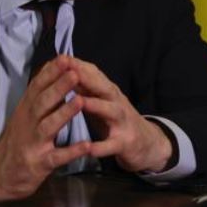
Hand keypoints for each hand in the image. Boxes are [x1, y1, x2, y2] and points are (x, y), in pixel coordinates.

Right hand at [0, 57, 92, 203]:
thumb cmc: (18, 140)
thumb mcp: (25, 115)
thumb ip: (41, 96)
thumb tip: (57, 71)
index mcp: (26, 110)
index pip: (37, 87)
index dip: (50, 72)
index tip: (65, 58)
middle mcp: (27, 123)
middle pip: (42, 102)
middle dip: (59, 87)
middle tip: (75, 73)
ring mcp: (33, 144)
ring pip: (48, 126)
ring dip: (64, 113)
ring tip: (80, 101)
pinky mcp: (39, 164)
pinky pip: (56, 157)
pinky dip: (71, 151)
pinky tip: (86, 145)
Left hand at [66, 57, 172, 172]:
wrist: (146, 142)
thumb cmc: (116, 119)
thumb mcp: (102, 100)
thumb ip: (86, 87)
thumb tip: (65, 70)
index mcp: (108, 92)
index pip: (94, 74)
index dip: (78, 66)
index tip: (59, 57)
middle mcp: (117, 103)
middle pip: (103, 87)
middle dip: (87, 78)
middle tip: (69, 70)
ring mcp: (122, 122)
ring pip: (111, 111)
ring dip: (96, 105)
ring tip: (80, 101)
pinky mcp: (124, 143)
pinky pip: (112, 145)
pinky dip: (101, 147)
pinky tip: (89, 149)